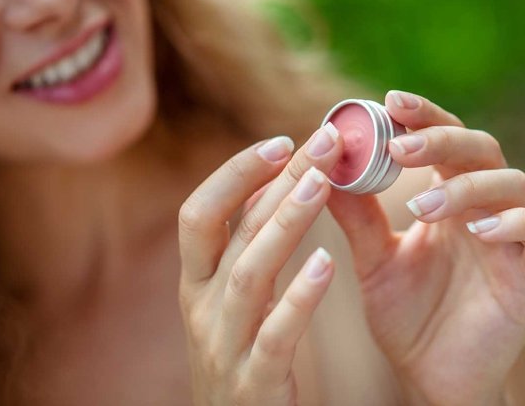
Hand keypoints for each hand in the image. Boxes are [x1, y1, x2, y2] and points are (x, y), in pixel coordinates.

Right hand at [177, 124, 342, 404]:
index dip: (235, 173)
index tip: (281, 142)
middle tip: (324, 142)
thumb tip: (283, 183)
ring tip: (323, 184)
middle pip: (232, 231)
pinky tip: (328, 265)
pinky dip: (300, 298)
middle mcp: (201, 308)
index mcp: (196, 283)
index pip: (199, 213)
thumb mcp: (234, 301)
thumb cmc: (243, 355)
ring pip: (250, 275)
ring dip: (286, 225)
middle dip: (276, 182)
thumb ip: (250, 250)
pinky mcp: (256, 384)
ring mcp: (224, 346)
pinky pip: (276, 336)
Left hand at [328, 91, 524, 405]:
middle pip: (480, 149)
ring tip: (423, 206)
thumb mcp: (374, 260)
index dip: (424, 116)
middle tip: (401, 146)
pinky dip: (516, 224)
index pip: (444, 140)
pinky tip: (480, 231)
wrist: (431, 376)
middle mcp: (486, 207)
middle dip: (442, 141)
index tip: (389, 101)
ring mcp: (515, 238)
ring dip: (469, 186)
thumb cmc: (407, 315)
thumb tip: (323, 165)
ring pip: (514, 185)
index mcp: (450, 197)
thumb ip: (357, 216)